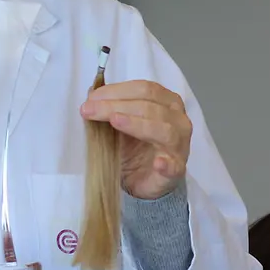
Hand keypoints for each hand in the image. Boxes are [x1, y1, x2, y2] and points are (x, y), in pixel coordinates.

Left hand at [80, 80, 191, 200]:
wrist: (145, 179)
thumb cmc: (137, 147)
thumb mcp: (121, 123)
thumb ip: (111, 108)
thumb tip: (92, 93)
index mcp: (167, 102)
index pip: (145, 89)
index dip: (117, 91)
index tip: (92, 98)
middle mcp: (178, 120)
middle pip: (150, 106)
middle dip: (116, 106)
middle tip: (90, 110)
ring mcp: (179, 146)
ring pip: (164, 130)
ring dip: (137, 124)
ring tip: (115, 121)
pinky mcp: (176, 170)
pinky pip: (174, 166)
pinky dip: (166, 164)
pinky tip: (158, 163)